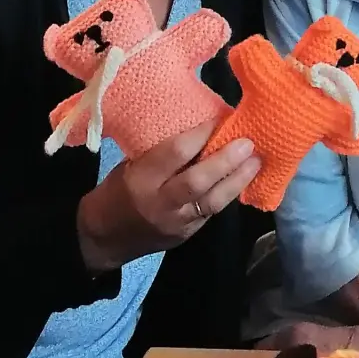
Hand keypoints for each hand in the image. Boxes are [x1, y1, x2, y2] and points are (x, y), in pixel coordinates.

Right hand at [76, 122, 260, 272]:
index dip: (201, 135)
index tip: (221, 118)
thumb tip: (199, 129)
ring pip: (213, 202)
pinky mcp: (187, 234)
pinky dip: (229, 194)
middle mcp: (159, 203)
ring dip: (238, 180)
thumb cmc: (115, 193)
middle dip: (226, 161)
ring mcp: (176, 223)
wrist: (102, 240)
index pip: (174, 154)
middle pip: (198, 181)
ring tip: (256, 161)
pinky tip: (244, 180)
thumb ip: (161, 154)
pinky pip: (212, 212)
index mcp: (140, 180)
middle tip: (248, 143)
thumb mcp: (130, 167)